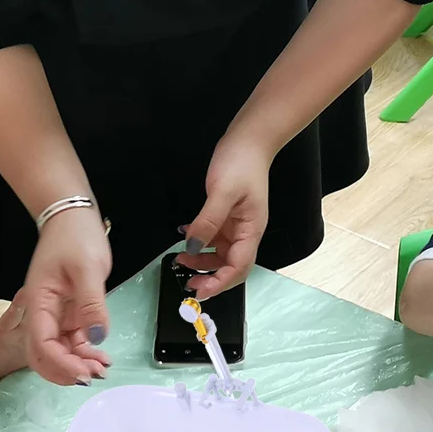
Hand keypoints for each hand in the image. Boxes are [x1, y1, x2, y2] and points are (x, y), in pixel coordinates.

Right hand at [22, 207, 112, 384]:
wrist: (72, 216)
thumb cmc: (75, 236)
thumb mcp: (87, 268)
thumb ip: (91, 305)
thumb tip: (96, 339)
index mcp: (39, 302)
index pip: (41, 345)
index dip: (60, 365)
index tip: (84, 374)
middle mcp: (43, 312)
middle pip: (44, 354)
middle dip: (65, 371)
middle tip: (94, 375)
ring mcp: (56, 313)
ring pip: (59, 350)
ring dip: (77, 364)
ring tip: (102, 368)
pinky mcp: (69, 311)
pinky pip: (72, 339)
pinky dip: (84, 351)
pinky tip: (100, 357)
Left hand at [177, 132, 271, 299]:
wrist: (249, 139)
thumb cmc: (241, 163)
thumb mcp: (222, 192)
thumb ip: (207, 222)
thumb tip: (193, 247)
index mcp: (251, 230)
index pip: (239, 267)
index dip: (220, 283)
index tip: (200, 291)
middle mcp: (246, 232)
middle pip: (230, 265)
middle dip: (210, 276)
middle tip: (187, 282)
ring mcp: (237, 224)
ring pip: (220, 253)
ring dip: (202, 260)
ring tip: (181, 260)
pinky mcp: (227, 215)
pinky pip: (214, 237)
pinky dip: (200, 241)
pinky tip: (185, 235)